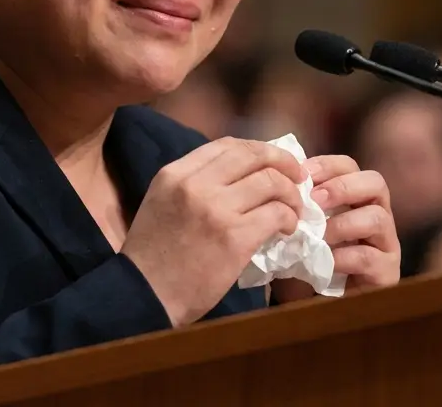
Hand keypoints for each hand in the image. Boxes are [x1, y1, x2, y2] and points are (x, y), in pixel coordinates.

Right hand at [123, 137, 305, 326]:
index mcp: (175, 173)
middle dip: (283, 162)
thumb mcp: (163, 203)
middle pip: (253, 156)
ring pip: (271, 182)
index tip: (274, 163)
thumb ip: (193, 185)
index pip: (227, 145)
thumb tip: (240, 176)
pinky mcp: (235, 237)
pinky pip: (276, 214)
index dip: (258, 150)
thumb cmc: (154, 256)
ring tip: (293, 210)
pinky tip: (287, 229)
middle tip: (297, 177)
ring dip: (291, 194)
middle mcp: (195, 184)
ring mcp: (216, 209)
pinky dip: (289, 219)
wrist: (145, 296)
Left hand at [272, 155, 400, 303]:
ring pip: (378, 217)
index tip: (301, 174)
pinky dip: (343, 256)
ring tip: (316, 236)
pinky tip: (323, 261)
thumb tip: (277, 181)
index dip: (327, 165)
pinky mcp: (387, 273)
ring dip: (342, 223)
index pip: (349, 166)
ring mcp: (386, 244)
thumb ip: (292, 205)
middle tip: (314, 199)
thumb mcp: (293, 228)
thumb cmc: (301, 261)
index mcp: (353, 197)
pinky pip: (370, 257)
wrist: (309, 307)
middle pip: (375, 183)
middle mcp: (376, 215)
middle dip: (342, 187)